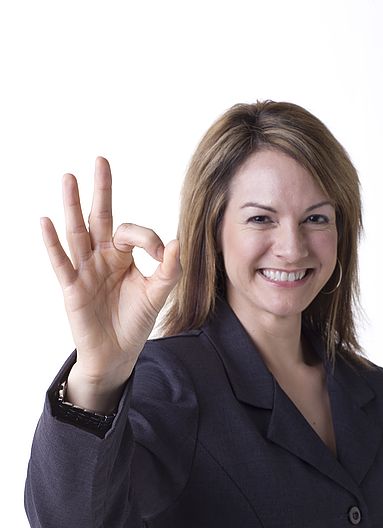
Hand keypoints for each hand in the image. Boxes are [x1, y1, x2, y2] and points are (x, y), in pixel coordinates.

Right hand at [41, 157, 180, 391]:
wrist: (117, 354)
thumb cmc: (135, 322)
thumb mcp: (157, 294)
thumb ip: (169, 269)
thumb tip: (179, 240)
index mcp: (122, 256)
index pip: (131, 232)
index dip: (149, 239)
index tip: (163, 255)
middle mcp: (101, 257)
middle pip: (100, 218)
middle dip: (101, 190)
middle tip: (101, 160)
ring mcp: (85, 270)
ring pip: (78, 232)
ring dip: (73, 206)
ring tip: (70, 178)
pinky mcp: (72, 288)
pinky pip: (61, 262)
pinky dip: (53, 243)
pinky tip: (46, 220)